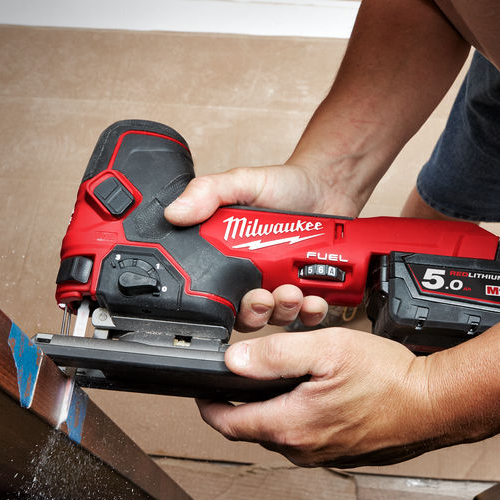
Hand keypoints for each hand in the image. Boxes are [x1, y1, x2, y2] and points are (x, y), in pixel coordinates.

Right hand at [165, 164, 355, 329]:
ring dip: (284, 312)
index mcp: (231, 260)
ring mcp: (283, 286)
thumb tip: (173, 212)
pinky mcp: (311, 289)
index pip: (217, 296)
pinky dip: (312, 312)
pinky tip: (314, 298)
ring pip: (278, 317)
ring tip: (292, 293)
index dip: (221, 307)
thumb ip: (208, 193)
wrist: (326, 185)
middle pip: (247, 315)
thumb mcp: (241, 182)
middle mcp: (255, 278)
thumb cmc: (283, 186)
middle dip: (255, 313)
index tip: (232, 300)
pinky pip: (309, 313)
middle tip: (264, 297)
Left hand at [197, 328, 440, 467]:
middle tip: (254, 366)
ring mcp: (322, 455)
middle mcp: (301, 449)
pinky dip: (303, 411)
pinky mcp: (340, 453)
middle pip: (252, 425)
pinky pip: (306, 433)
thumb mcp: (327, 350)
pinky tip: (320, 388)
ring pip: (281, 428)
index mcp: (289, 426)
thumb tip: (234, 361)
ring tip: (293, 372)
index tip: (203, 386)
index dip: (208, 401)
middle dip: (247, 396)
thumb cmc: (390, 379)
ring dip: (277, 402)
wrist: (435, 404)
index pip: (226, 423)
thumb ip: (275, 354)